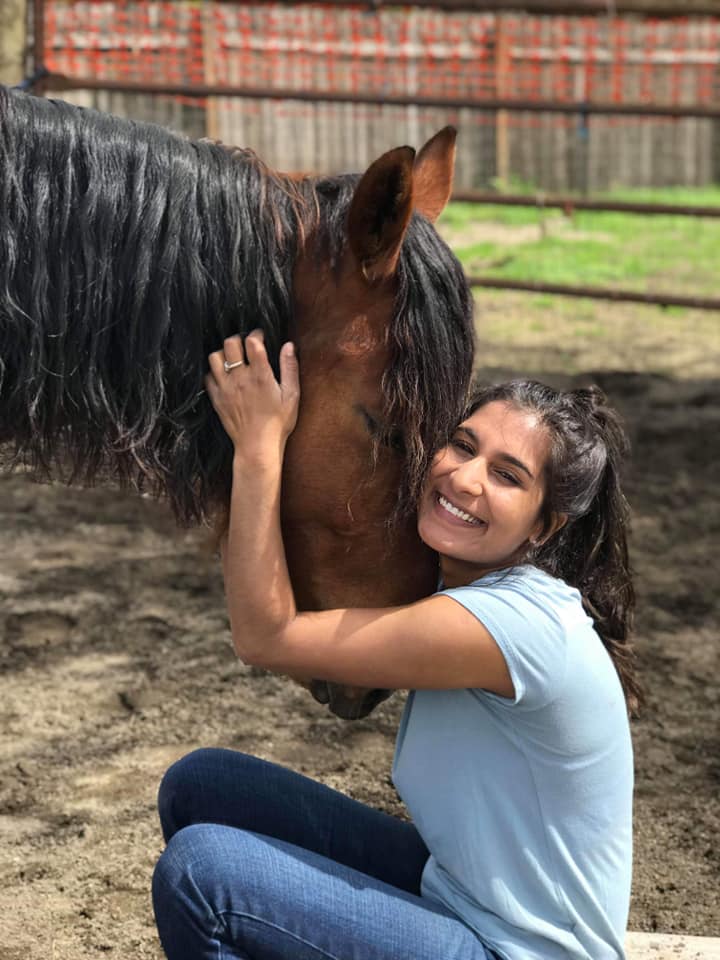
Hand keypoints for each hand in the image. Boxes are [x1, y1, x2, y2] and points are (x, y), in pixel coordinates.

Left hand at [205, 330, 299, 461]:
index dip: (256, 334)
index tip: (260, 337)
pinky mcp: (216, 398)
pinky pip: (208, 376)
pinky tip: (224, 376)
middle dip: (238, 339)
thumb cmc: (278, 422)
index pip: (252, 342)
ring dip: (224, 353)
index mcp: (260, 375)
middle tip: (245, 345)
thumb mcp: (292, 395)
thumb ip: (290, 368)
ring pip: (215, 357)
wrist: (258, 446)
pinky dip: (214, 372)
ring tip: (233, 358)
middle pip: (230, 344)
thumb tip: (289, 345)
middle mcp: (240, 378)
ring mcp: (225, 388)